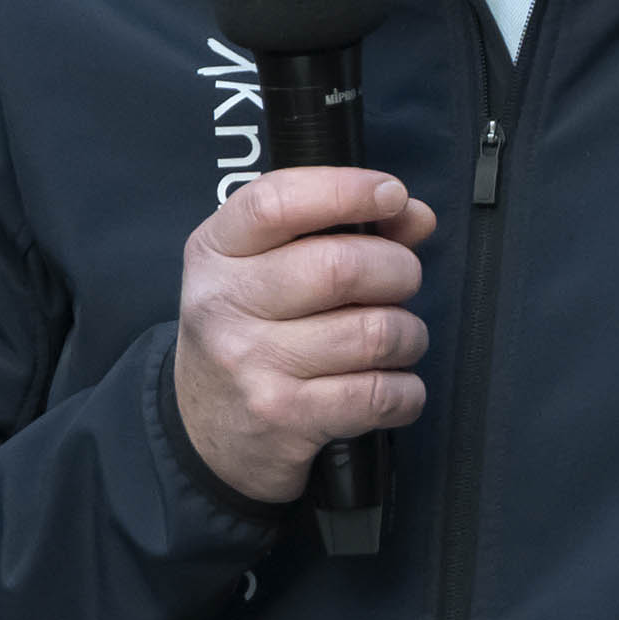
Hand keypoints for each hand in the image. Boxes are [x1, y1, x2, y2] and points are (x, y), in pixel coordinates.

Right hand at [173, 167, 434, 503]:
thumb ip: (341, 229)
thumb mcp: (269, 267)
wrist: (203, 430)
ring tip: (393, 342)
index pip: (278, 201)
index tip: (392, 195)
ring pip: (377, 332)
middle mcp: (225, 305)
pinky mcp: (283, 418)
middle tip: (399, 286)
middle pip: (343, 267)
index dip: (349, 189)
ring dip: (409, 337)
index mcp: (216, 252)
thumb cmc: (254, 331)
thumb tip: (415, 216)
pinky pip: (381, 394)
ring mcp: (251, 364)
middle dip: (400, 272)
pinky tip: (388, 388)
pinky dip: (406, 393)